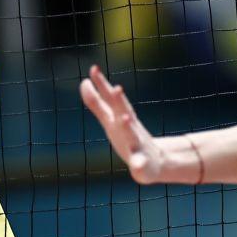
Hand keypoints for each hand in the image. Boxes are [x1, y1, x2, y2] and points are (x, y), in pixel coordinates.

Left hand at [80, 65, 164, 183]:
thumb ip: (97, 102)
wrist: (152, 161)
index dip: (101, 85)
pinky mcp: (142, 163)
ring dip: (128, 127)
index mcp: (118, 117)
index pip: (108, 98)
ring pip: (132, 134)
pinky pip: (140, 164)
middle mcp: (128, 127)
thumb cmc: (127, 137)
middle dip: (119, 101)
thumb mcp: (110, 119)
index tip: (93, 70)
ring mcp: (136, 144)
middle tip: (116, 88)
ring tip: (126, 119)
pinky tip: (137, 167)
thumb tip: (84, 81)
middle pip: (123, 111)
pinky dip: (139, 164)